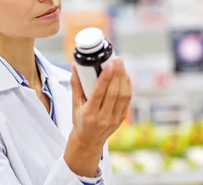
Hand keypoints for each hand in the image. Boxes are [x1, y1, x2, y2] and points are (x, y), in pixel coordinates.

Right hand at [64, 58, 131, 176]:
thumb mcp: (74, 105)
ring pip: (123, 96)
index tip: (109, 64)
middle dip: (117, 74)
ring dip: (123, 78)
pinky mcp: (121, 119)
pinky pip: (127, 100)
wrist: (88, 142)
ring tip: (121, 65)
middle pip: (113, 93)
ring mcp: (114, 119)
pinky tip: (125, 76)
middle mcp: (103, 118)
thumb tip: (75, 66)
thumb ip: (75, 85)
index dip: (105, 78)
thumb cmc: (80, 121)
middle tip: (117, 60)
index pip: (99, 94)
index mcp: (89, 114)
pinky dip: (127, 86)